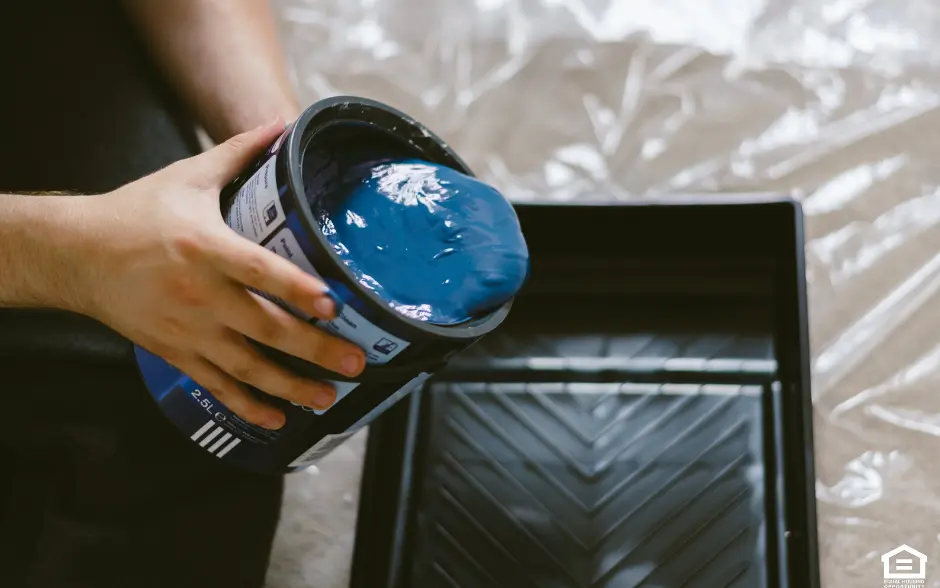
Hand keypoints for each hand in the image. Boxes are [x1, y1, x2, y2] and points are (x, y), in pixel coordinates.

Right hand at [75, 119, 365, 429]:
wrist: (76, 254)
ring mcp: (186, 330)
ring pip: (245, 368)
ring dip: (290, 387)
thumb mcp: (188, 176)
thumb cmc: (136, 212)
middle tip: (355, 364)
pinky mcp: (174, 352)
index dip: (297, 290)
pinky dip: (246, 406)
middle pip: (264, 329)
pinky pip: (215, 386)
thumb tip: (281, 123)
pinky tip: (277, 419)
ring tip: (329, 399)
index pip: (259, 271)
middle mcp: (199, 294)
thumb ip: (239, 152)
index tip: (334, 305)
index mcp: (205, 247)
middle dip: (313, 350)